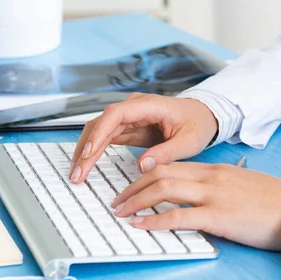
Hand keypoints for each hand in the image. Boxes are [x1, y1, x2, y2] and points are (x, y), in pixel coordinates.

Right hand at [69, 93, 217, 182]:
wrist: (204, 115)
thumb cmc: (198, 123)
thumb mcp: (189, 141)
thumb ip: (166, 153)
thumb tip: (142, 166)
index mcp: (149, 105)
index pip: (115, 115)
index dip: (99, 134)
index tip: (88, 154)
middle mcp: (134, 108)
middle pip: (101, 124)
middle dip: (85, 148)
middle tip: (77, 173)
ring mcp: (129, 117)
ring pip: (98, 131)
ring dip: (85, 152)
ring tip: (76, 174)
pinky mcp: (128, 127)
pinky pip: (105, 138)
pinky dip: (94, 152)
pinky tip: (86, 166)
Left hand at [110, 162, 280, 250]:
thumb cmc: (275, 201)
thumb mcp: (243, 185)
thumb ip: (218, 187)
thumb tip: (198, 199)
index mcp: (216, 169)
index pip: (171, 166)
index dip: (145, 175)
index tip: (131, 186)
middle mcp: (211, 177)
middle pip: (161, 173)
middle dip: (133, 186)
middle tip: (116, 199)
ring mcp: (214, 195)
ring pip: (163, 189)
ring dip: (136, 200)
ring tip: (121, 211)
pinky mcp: (219, 216)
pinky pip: (179, 217)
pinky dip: (155, 221)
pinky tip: (140, 226)